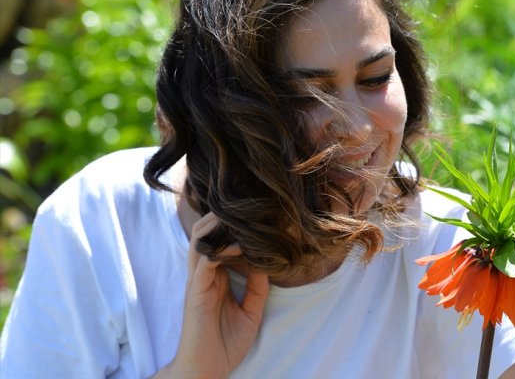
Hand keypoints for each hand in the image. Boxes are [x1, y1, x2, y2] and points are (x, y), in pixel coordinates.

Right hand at [154, 212, 269, 377]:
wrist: (207, 370)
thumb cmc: (226, 343)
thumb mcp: (251, 311)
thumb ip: (257, 286)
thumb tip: (266, 261)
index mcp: (216, 278)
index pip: (220, 242)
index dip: (234, 226)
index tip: (257, 214)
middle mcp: (204, 275)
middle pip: (206, 233)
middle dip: (222, 216)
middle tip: (248, 205)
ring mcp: (197, 282)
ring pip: (200, 240)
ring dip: (217, 225)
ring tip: (239, 214)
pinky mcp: (195, 292)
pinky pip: (204, 262)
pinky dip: (219, 249)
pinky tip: (238, 244)